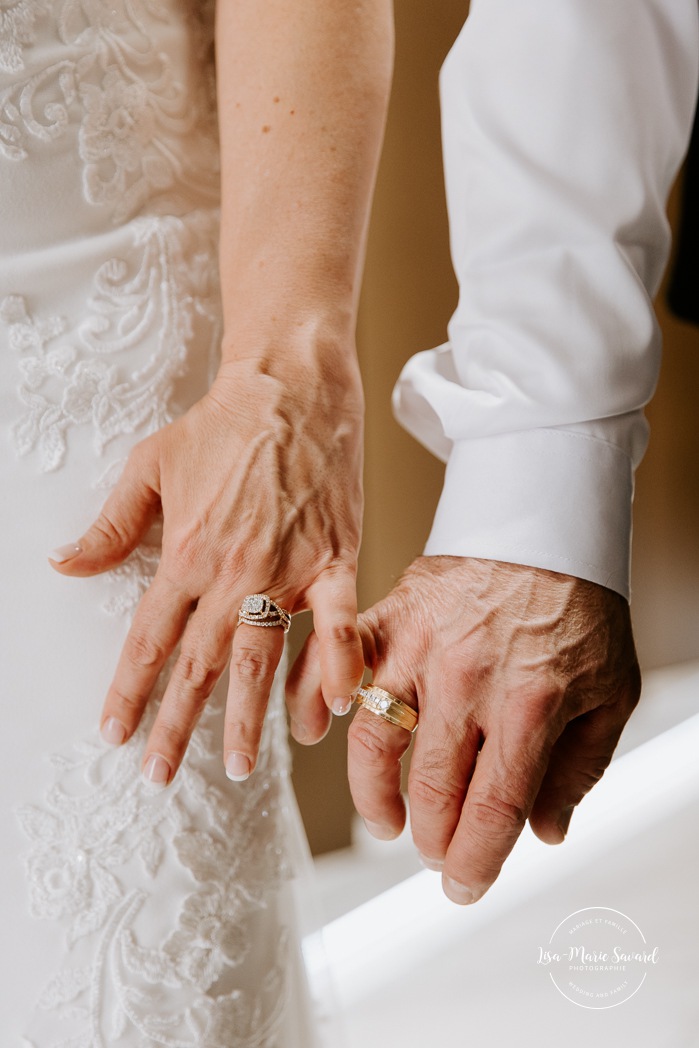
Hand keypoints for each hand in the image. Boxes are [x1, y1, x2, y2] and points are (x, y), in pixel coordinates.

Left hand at [49, 341, 364, 785]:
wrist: (291, 388)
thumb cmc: (221, 424)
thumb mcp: (149, 466)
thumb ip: (110, 526)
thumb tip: (64, 563)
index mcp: (184, 554)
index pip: (149, 640)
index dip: (130, 691)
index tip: (115, 733)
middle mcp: (232, 572)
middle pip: (199, 665)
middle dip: (178, 726)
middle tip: (162, 772)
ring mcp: (287, 570)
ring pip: (262, 658)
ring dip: (249, 718)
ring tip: (241, 767)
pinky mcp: (335, 560)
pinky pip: (338, 624)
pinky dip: (335, 666)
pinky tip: (332, 710)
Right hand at [288, 555, 640, 902]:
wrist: (543, 525)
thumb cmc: (581, 606)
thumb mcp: (611, 690)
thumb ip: (580, 767)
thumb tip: (546, 832)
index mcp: (530, 703)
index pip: (494, 808)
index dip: (475, 861)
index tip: (463, 887)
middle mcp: (468, 681)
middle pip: (435, 788)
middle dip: (434, 840)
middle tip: (437, 852)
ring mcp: (420, 647)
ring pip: (375, 742)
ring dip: (373, 796)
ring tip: (388, 820)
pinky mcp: (389, 616)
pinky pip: (335, 663)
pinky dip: (313, 700)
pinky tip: (316, 733)